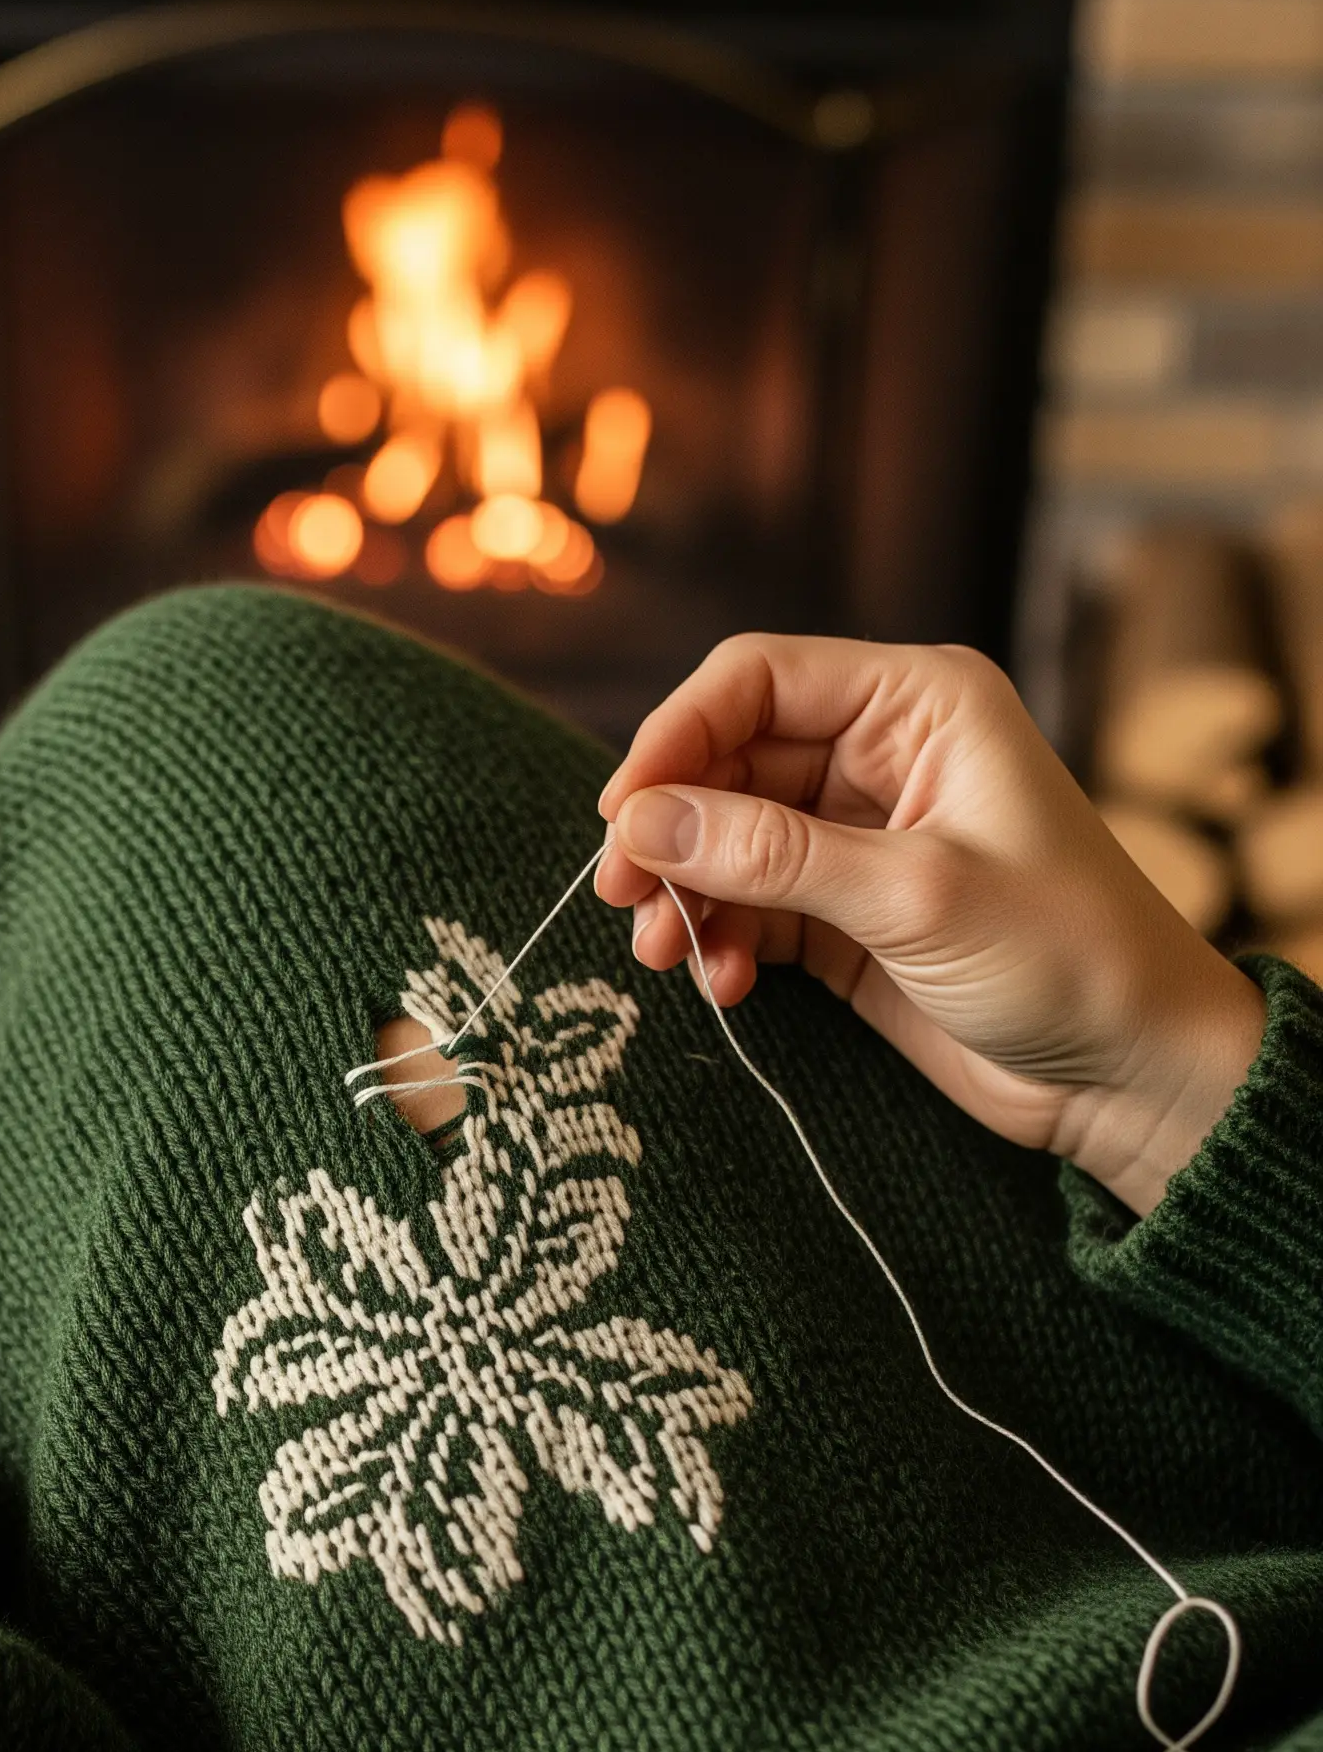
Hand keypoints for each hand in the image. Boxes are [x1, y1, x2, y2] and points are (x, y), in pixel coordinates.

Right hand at [595, 634, 1265, 1216]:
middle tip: (623, 896)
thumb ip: (771, 855)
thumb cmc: (1066, 956)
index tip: (622, 817)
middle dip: (672, 829)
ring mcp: (860, 835)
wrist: (1129, 1073)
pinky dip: (723, 940)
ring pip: (727, 838)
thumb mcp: (914, 896)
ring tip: (667, 954)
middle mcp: (883, 753)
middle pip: (727, 760)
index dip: (676, 737)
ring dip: (687, 893)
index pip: (757, 678)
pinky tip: (724, 983)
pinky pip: (751, 905)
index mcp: (919, 703)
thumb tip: (640, 824)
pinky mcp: (847, 913)